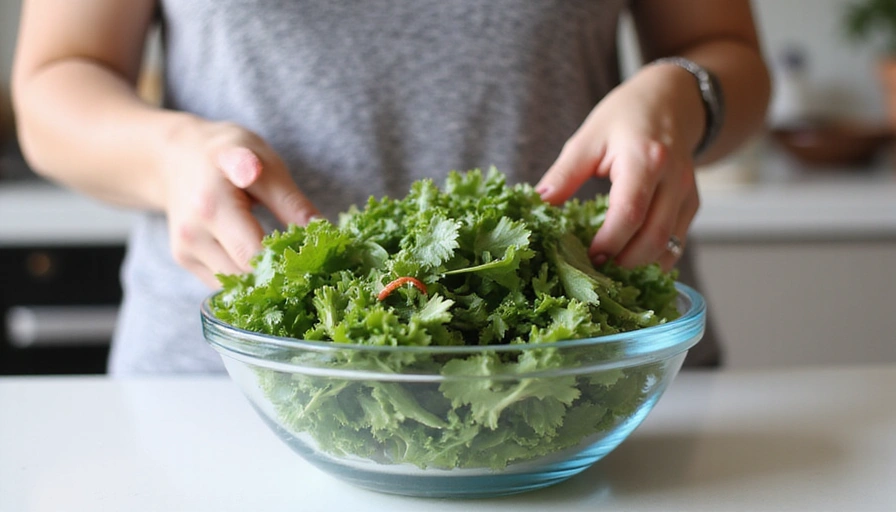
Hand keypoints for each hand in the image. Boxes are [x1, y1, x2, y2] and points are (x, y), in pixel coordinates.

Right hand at [160, 118, 319, 286]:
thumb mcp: (264, 163)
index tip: (315, 264)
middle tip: (309, 267)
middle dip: (279, 275)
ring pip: (234, 286)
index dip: (288, 265)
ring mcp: (184, 251)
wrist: (176, 154)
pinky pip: (222, 282)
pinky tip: (264, 264)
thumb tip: (325, 233)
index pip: (254, 255)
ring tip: (287, 263)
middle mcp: (193, 234)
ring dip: (263, 280)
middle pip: (245, 276)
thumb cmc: (226, 152)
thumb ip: (291, 202)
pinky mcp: (184, 260)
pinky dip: (245, 278)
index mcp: (213, 206)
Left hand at [536, 64, 703, 270]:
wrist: (672, 99)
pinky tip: (630, 260)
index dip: (608, 242)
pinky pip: (677, 240)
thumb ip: (564, 174)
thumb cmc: (626, 115)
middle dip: (624, 262)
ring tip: (610, 269)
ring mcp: (688, 193)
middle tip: (595, 269)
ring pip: (670, 245)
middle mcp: (674, 179)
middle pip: (654, 237)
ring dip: (641, 265)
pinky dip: (656, 257)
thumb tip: (537, 206)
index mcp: (645, 160)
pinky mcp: (692, 204)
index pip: (630, 213)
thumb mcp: (588, 137)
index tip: (587, 256)